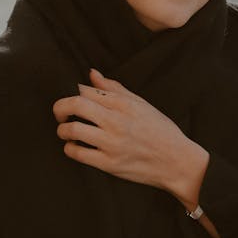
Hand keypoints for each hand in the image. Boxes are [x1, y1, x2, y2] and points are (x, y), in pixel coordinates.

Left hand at [52, 68, 207, 206]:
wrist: (178, 162)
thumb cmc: (160, 131)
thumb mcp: (140, 104)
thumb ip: (114, 88)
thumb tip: (92, 73)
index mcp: (124, 104)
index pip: (86, 90)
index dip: (74, 94)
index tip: (74, 102)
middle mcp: (116, 121)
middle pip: (74, 104)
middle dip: (60, 108)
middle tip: (60, 115)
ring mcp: (111, 143)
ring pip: (72, 129)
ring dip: (63, 130)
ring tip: (67, 131)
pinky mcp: (109, 164)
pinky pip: (77, 153)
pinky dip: (70, 148)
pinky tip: (75, 147)